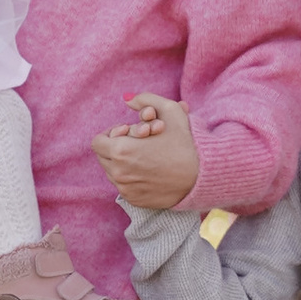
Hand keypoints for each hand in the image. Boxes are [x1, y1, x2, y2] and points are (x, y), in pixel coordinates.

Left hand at [92, 92, 199, 212]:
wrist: (203, 175)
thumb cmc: (186, 142)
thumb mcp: (170, 110)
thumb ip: (145, 99)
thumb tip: (127, 99)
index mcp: (120, 151)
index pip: (97, 141)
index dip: (112, 133)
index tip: (129, 131)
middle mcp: (119, 173)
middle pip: (103, 157)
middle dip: (116, 147)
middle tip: (138, 142)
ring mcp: (126, 189)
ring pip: (112, 172)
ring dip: (123, 163)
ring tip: (146, 156)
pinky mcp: (135, 200)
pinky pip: (124, 186)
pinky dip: (132, 177)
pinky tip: (151, 170)